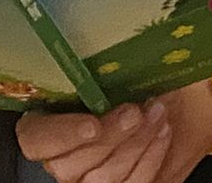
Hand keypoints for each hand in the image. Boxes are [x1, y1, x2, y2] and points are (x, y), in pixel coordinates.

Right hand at [18, 81, 211, 182]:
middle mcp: (62, 155)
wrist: (175, 99)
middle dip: (110, 137)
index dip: (61, 135)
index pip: (36, 139)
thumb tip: (107, 42)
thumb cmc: (135, 76)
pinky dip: (151, 158)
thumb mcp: (114, 62)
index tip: (92, 123)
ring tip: (156, 113)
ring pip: (102, 179)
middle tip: (134, 110)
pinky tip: (161, 131)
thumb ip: (100, 62)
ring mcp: (88, 177)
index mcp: (47, 120)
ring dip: (135, 144)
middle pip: (70, 165)